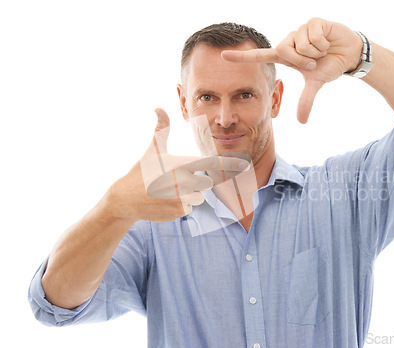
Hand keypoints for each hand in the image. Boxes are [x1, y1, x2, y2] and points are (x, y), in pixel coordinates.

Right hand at [106, 108, 248, 222]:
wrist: (124, 199)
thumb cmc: (140, 172)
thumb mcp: (152, 150)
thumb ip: (161, 129)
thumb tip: (158, 107)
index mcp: (182, 163)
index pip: (212, 163)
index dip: (229, 163)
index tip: (245, 164)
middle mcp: (184, 180)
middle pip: (207, 182)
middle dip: (196, 182)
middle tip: (176, 181)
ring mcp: (182, 197)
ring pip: (199, 197)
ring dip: (189, 195)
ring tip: (169, 191)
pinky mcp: (179, 211)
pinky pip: (190, 209)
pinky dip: (182, 207)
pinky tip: (166, 201)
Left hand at [221, 18, 362, 122]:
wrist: (349, 53)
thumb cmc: (328, 65)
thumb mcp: (316, 83)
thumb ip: (306, 100)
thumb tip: (302, 122)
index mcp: (285, 55)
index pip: (260, 56)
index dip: (242, 57)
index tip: (223, 56)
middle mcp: (289, 41)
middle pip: (286, 52)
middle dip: (304, 61)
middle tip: (315, 61)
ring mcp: (300, 30)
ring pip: (301, 45)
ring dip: (316, 52)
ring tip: (322, 50)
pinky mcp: (313, 22)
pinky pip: (314, 37)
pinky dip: (324, 43)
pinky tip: (328, 41)